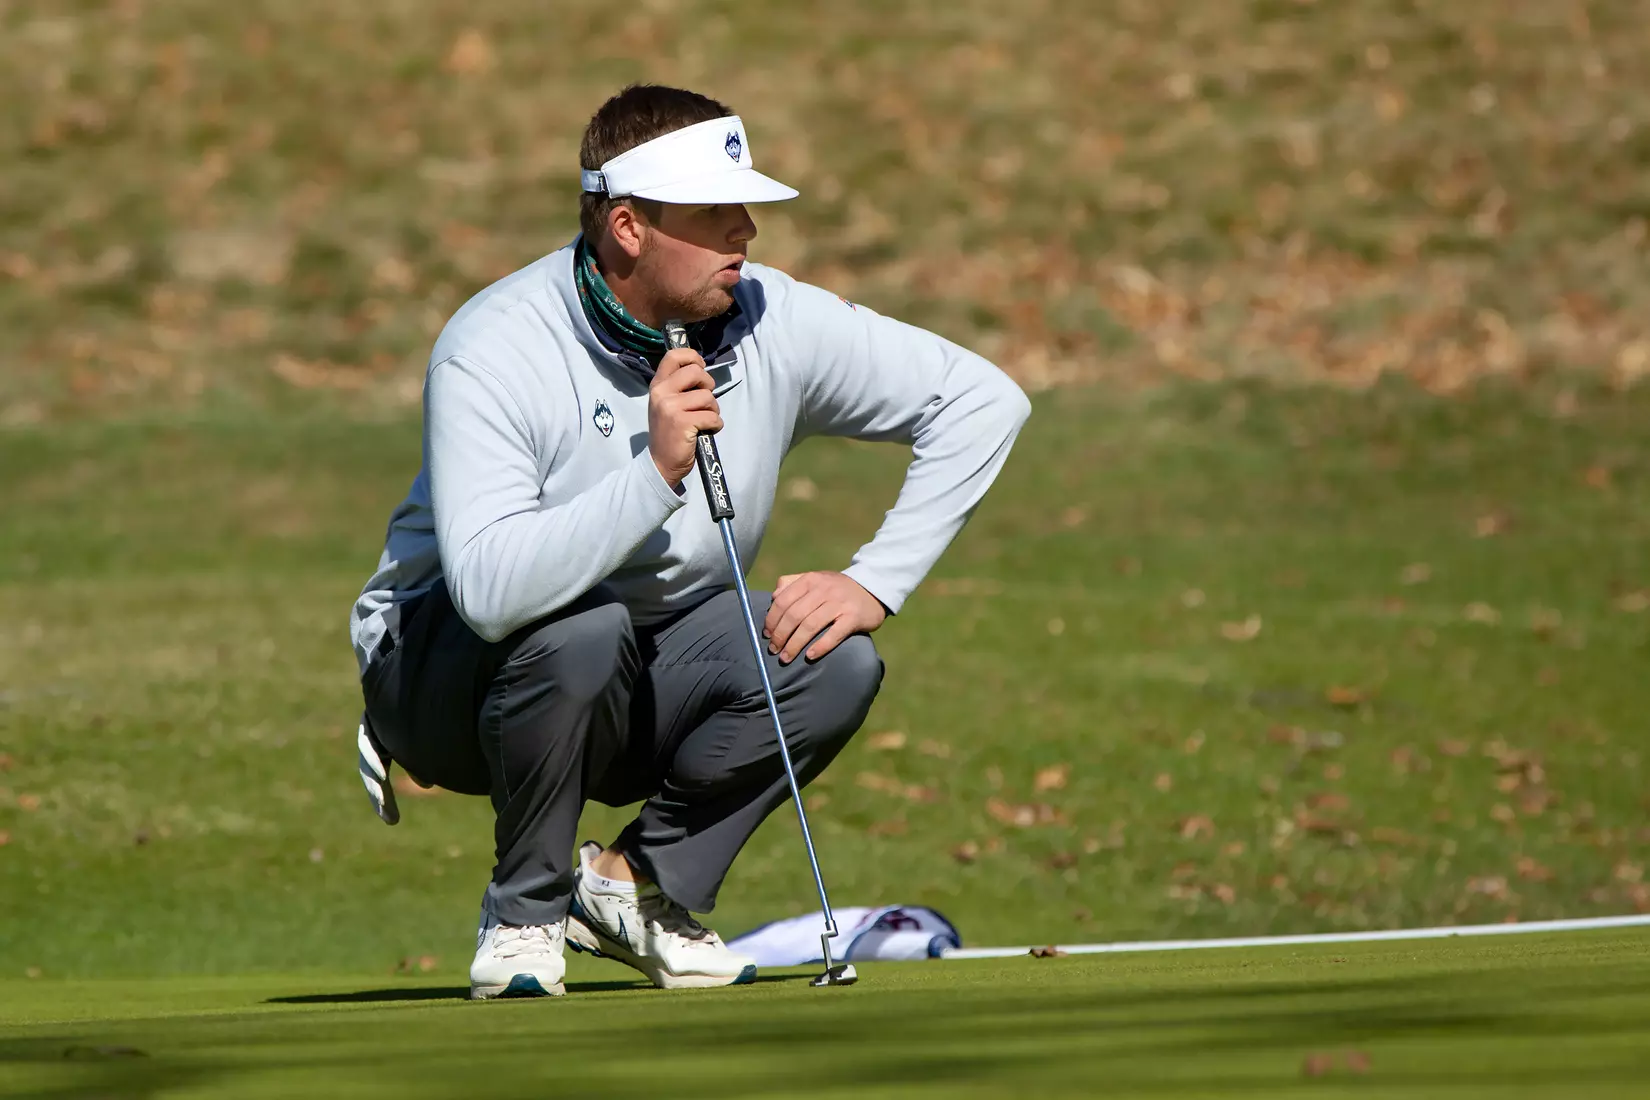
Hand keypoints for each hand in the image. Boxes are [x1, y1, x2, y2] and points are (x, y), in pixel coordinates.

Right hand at [648, 347, 721, 487]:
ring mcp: (671, 407)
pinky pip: (712, 416)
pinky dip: (715, 425)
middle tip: (704, 401)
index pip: (674, 356)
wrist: (660, 463)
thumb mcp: (666, 404)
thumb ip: (679, 386)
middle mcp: (661, 393)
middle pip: (696, 372)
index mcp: (657, 385)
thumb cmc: (669, 433)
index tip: (700, 368)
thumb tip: (700, 369)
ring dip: (713, 409)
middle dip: (708, 385)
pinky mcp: (683, 423)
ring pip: (708, 396)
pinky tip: (705, 431)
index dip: (693, 357)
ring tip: (703, 421)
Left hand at [762, 571, 886, 663]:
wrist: (873, 588)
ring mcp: (839, 604)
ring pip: (810, 626)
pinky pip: (834, 634)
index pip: (783, 600)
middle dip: (780, 635)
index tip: (766, 634)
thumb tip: (773, 597)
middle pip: (794, 615)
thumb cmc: (837, 588)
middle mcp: (824, 590)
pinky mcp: (853, 618)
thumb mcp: (815, 579)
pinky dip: (820, 646)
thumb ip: (792, 583)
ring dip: (794, 644)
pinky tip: (810, 656)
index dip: (771, 619)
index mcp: (810, 580)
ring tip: (786, 657)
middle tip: (774, 650)